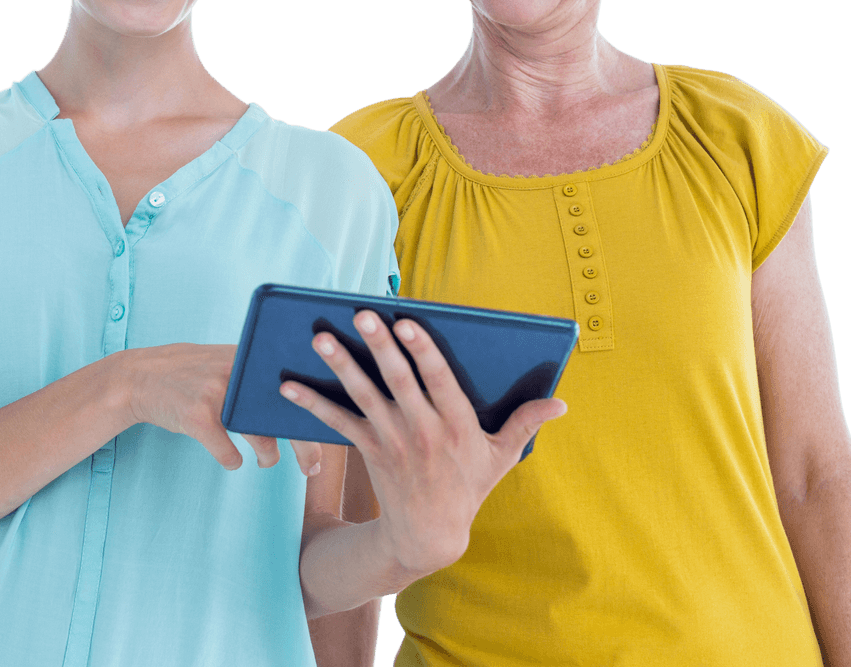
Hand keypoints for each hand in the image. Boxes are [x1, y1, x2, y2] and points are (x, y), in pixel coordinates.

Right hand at [120, 343, 321, 475]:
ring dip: (268, 455)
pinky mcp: (196, 416)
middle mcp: (238, 371)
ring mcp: (217, 393)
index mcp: (252, 356)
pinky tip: (232, 460)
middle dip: (304, 446)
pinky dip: (232, 460)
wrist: (141, 376)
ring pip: (259, 436)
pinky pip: (227, 453)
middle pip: (285, 413)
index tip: (334, 434)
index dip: (318, 412)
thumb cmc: (195, 373)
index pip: (297, 384)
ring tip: (268, 462)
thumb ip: (260, 373)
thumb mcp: (229, 362)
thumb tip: (308, 399)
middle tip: (312, 469)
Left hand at [280, 312, 564, 577]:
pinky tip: (288, 385)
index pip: (438, 380)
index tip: (408, 322)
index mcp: (457, 425)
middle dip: (379, 346)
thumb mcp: (502, 457)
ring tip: (321, 338)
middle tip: (362, 315)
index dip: (422, 350)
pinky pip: (337, 423)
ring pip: (364, 397)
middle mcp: (422, 430)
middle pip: (398, 381)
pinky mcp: (368, 450)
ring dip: (341, 366)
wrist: (429, 535)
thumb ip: (525, 423)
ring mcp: (392, 441)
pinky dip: (312, 404)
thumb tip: (561, 403)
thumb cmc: (468, 487)